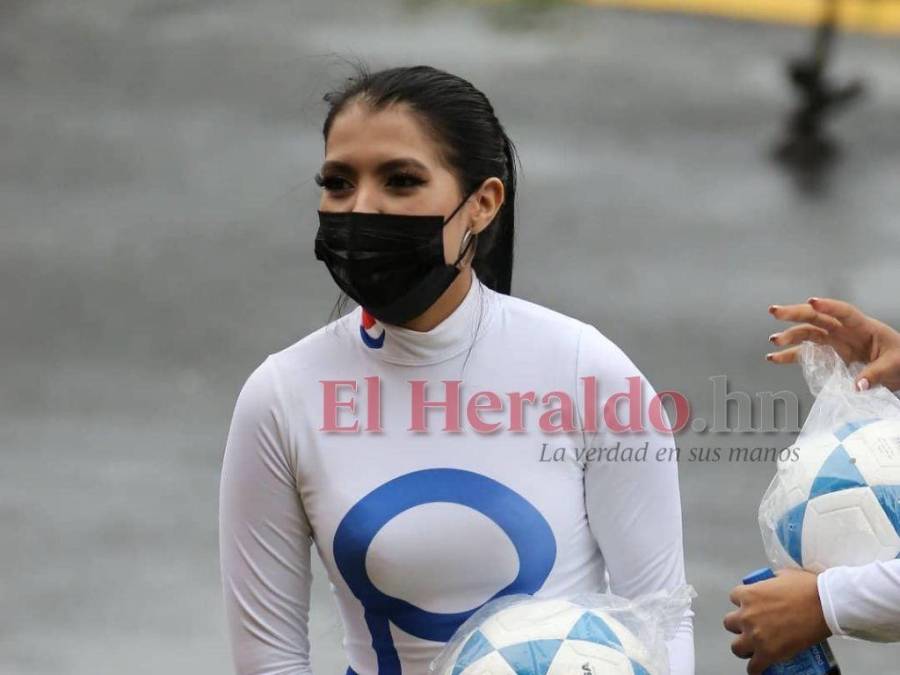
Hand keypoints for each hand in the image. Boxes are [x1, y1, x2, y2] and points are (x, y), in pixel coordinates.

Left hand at [724, 568, 830, 673]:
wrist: (825, 605)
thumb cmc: (808, 588)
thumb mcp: (784, 574)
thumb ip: (773, 579)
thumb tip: (775, 582)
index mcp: (749, 594)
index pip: (734, 598)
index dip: (743, 602)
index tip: (751, 606)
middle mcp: (747, 615)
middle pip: (729, 623)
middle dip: (739, 625)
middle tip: (751, 627)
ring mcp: (755, 635)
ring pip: (736, 647)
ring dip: (744, 647)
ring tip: (753, 649)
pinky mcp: (768, 653)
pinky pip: (753, 667)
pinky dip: (755, 669)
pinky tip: (759, 668)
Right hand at [767, 297, 899, 391]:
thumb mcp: (894, 365)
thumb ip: (874, 374)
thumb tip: (856, 385)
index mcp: (864, 327)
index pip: (844, 312)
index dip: (828, 306)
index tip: (812, 302)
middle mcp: (845, 331)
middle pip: (817, 318)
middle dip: (795, 313)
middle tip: (776, 312)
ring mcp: (836, 342)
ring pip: (808, 333)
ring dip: (789, 335)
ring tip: (774, 341)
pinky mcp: (830, 355)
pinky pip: (807, 353)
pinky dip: (791, 355)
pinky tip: (776, 357)